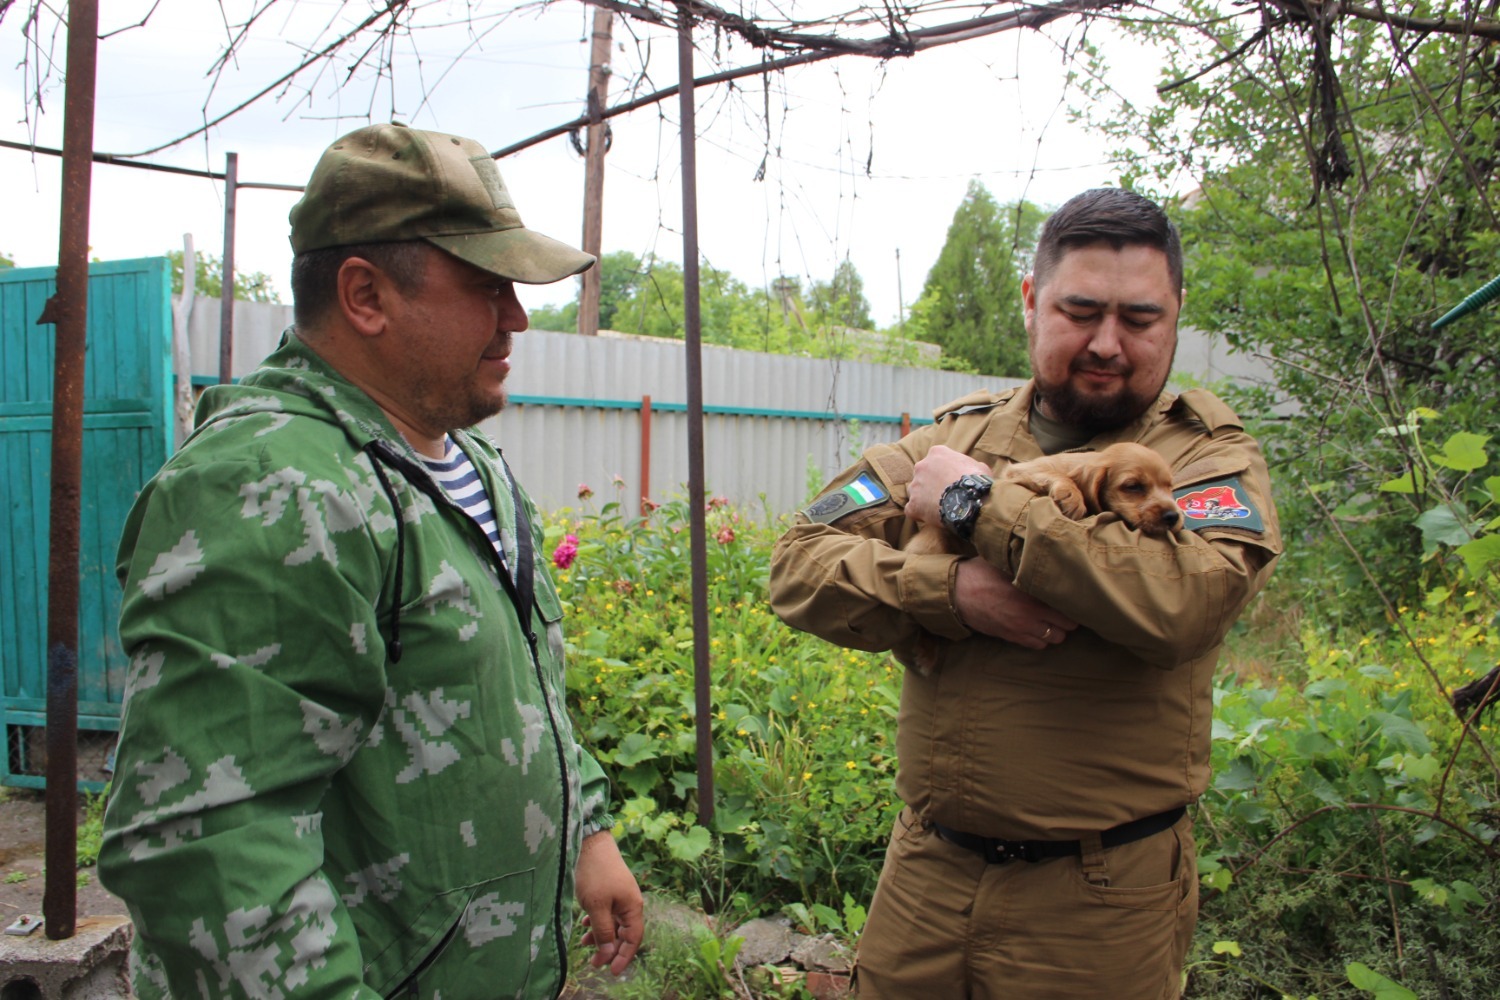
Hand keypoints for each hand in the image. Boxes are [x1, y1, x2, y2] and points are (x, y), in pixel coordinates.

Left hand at [574, 830, 643, 975]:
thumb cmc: (595, 873)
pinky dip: (596, 922)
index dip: (623, 956)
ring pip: (612, 922)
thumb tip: (608, 953)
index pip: (633, 938)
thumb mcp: (597, 906)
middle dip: (609, 948)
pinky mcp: (609, 889)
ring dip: (600, 935)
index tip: (611, 971)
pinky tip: (584, 925)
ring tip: (584, 943)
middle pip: (623, 933)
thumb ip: (603, 931)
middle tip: (593, 963)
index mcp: (632, 906)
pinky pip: (606, 912)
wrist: (590, 842)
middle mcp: (629, 902)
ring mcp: (619, 895)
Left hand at [905, 446, 992, 525]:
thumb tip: (973, 470)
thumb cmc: (977, 482)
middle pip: (923, 475)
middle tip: (944, 494)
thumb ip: (970, 465)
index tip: (950, 480)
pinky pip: (912, 509)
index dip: (944, 472)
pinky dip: (920, 514)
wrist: (970, 500)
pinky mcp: (913, 504)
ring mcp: (915, 485)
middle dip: (931, 484)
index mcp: (937, 453)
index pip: (936, 460)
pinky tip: (932, 518)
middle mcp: (922, 466)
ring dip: (924, 498)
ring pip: (916, 492)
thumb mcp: (979, 466)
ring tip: (939, 508)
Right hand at [954, 558, 1077, 649]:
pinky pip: (1037, 646)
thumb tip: (1051, 559)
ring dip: (1056, 630)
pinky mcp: (1011, 637)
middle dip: (1068, 619)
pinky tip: (1036, 626)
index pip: (1068, 610)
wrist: (957, 593)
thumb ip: (1030, 567)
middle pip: (1066, 628)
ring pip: (1053, 639)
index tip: (1073, 597)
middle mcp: (1030, 616)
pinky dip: (1041, 638)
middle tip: (1064, 608)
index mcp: (1033, 596)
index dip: (1074, 604)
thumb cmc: (982, 573)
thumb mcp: (1008, 563)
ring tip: (1052, 619)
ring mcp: (1020, 629)